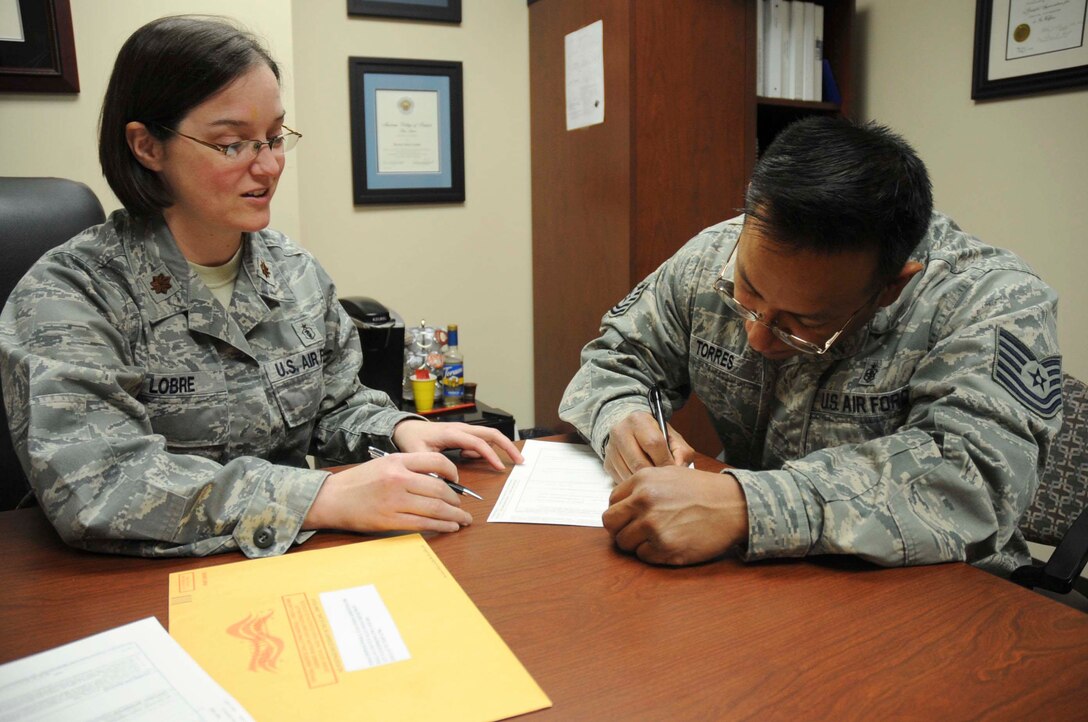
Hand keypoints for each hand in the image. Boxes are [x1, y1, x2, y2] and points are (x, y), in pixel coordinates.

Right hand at [304, 452, 470, 532]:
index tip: (457, 481)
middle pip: (440, 488)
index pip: (437, 462)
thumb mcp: (383, 464)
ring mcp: (394, 501)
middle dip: (456, 499)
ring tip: (463, 519)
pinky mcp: (390, 520)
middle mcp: (398, 479)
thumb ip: (408, 468)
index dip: (453, 472)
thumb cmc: (357, 482)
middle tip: (462, 505)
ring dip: (454, 515)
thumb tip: (438, 479)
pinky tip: (450, 526)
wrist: (331, 498)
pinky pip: (423, 524)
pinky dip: (441, 526)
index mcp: (397, 461)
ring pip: (435, 508)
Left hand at [392, 420, 523, 468]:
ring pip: (489, 436)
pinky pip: (481, 440)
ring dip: (501, 447)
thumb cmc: (411, 439)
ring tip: (502, 464)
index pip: (477, 442)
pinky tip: (474, 459)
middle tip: (520, 460)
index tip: (500, 468)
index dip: (490, 455)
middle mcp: (461, 428)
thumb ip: (430, 467)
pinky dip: (485, 450)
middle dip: (508, 446)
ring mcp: (464, 430)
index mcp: (451, 432)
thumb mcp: (417, 454)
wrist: (406, 427)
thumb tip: (447, 482)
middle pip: (491, 433)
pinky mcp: (463, 434)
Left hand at [602, 467, 748, 565]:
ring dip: (637, 543)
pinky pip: (643, 556)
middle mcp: (644, 503)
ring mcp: (653, 527)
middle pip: (611, 523)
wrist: (732, 506)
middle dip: (621, 529)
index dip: (621, 512)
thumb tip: (620, 506)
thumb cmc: (702, 490)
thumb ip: (641, 487)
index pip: (612, 502)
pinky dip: (653, 553)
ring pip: (624, 543)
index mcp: (642, 481)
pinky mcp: (666, 549)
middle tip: (636, 531)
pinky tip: (669, 543)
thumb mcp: (667, 474)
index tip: (631, 516)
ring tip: (657, 536)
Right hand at [603, 412, 695, 483]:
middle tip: (665, 481)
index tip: (673, 471)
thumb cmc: (654, 435)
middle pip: (639, 462)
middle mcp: (620, 431)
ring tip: (655, 482)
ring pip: (630, 474)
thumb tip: (679, 470)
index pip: (653, 443)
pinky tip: (643, 481)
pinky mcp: (607, 463)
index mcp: (638, 420)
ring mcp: (611, 448)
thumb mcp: (671, 437)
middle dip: (655, 475)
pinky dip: (635, 484)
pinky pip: (622, 480)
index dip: (666, 461)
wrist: (631, 431)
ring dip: (645, 483)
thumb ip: (681, 452)